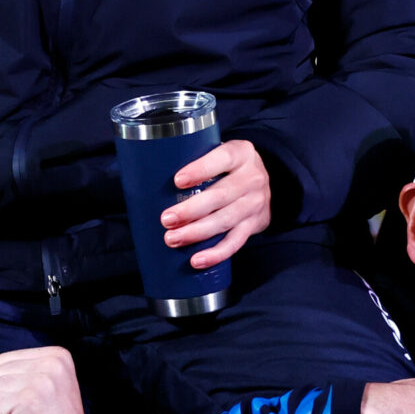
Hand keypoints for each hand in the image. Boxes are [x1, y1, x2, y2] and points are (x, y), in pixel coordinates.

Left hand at [162, 139, 271, 269]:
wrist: (266, 182)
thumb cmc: (229, 167)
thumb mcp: (221, 154)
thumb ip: (196, 158)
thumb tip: (149, 174)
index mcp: (241, 153)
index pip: (222, 158)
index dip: (200, 170)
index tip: (177, 181)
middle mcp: (252, 178)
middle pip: (221, 196)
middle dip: (191, 210)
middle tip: (166, 219)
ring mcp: (255, 204)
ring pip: (225, 221)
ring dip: (197, 233)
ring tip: (172, 238)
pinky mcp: (254, 225)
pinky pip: (235, 243)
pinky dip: (215, 254)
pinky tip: (197, 260)